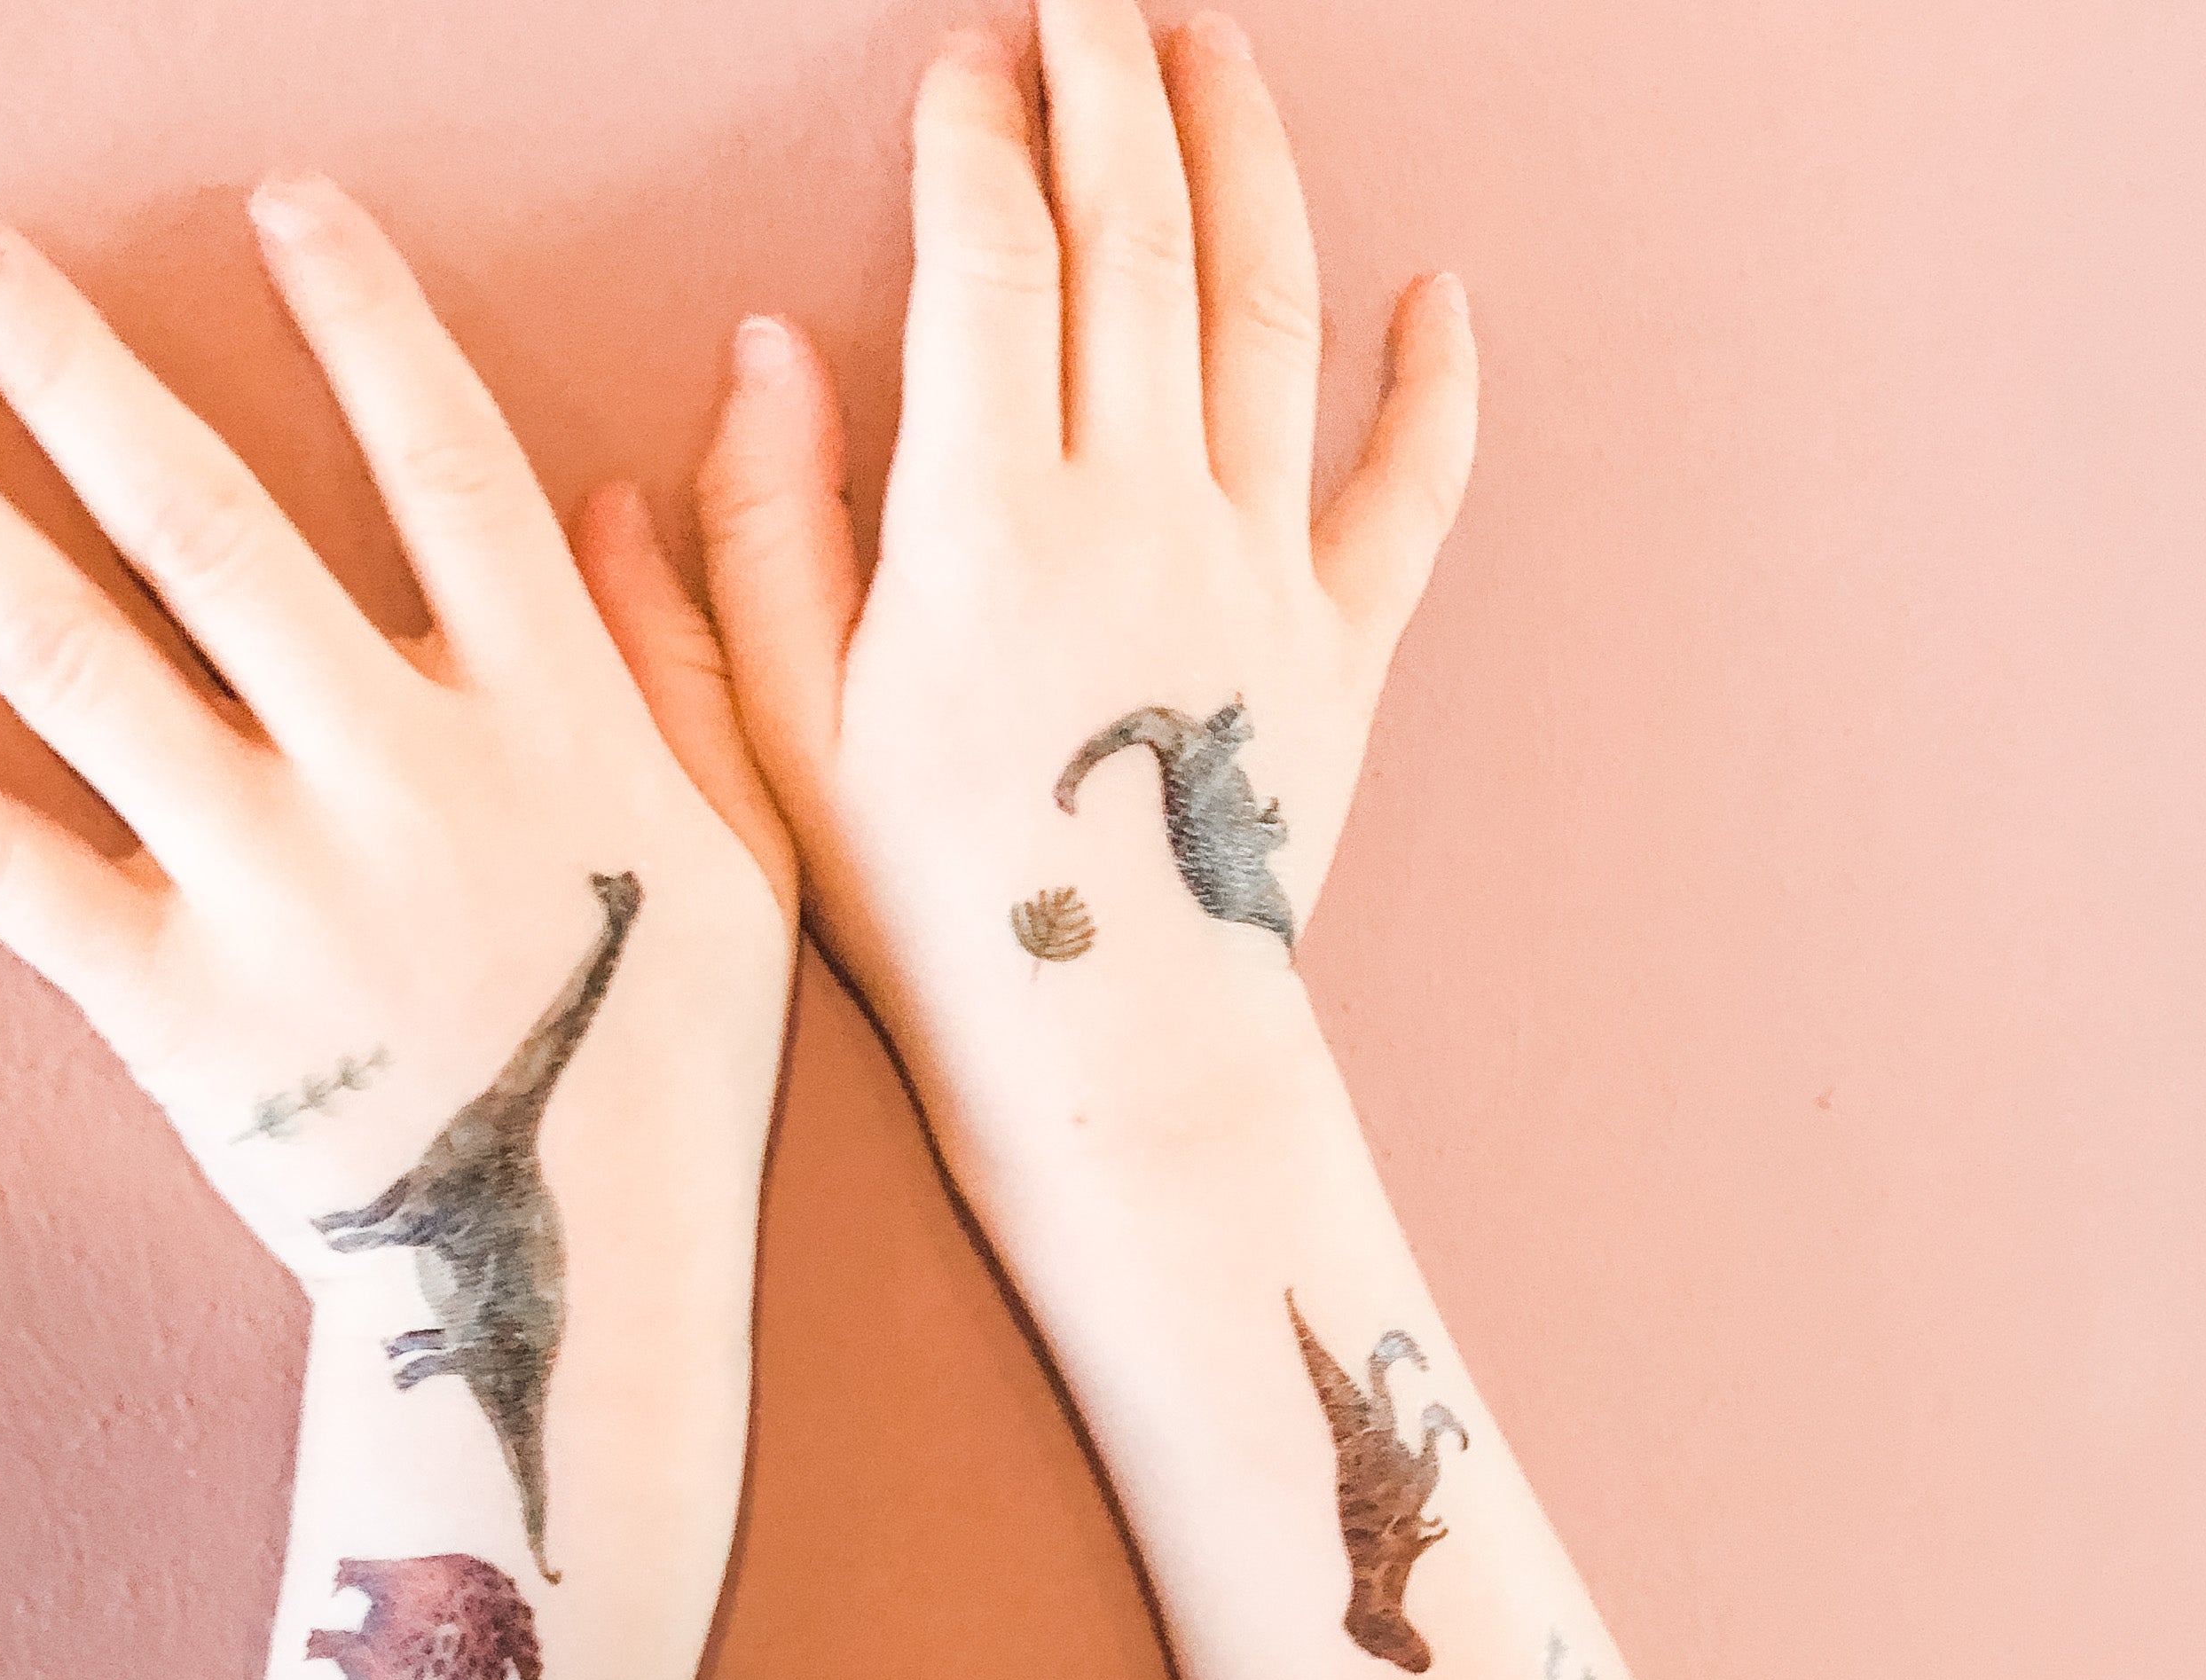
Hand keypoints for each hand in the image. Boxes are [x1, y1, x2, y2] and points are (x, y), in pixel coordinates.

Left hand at [0, 180, 792, 1289]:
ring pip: (74, 656)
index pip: (447, 473)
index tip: (281, 203)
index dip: (362, 322)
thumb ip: (687, 661)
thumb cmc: (675, 1068)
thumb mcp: (745, 850)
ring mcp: (275, 893)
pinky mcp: (172, 1008)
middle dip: (73, 368)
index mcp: (557, 729)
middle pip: (212, 526)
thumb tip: (616, 488)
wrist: (570, 1289)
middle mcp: (403, 782)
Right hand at [663, 0, 1474, 1082]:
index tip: (964, 62)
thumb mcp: (782, 734)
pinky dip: (1436, 389)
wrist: (1108, 1052)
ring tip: (1219, 55)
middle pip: (1142, 241)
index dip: (976, 136)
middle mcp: (1142, 514)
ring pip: (1273, 315)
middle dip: (1111, 88)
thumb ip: (764, 530)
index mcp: (988, 526)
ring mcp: (1261, 575)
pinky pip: (1410, 492)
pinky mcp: (1345, 650)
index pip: (991, 260)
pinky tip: (1441, 293)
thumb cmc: (930, 909)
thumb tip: (772, 349)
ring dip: (1249, 164)